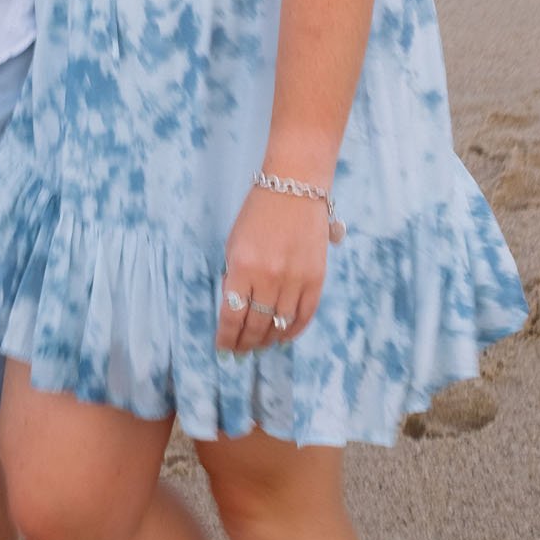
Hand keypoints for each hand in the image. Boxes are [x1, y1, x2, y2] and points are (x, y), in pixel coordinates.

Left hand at [215, 184, 328, 355]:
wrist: (295, 187)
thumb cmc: (258, 212)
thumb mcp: (234, 243)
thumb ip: (234, 277)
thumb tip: (235, 311)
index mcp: (241, 266)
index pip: (231, 316)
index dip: (226, 338)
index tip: (223, 348)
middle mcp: (268, 277)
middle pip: (256, 325)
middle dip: (245, 343)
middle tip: (240, 352)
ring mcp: (294, 279)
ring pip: (279, 325)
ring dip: (267, 340)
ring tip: (260, 346)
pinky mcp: (316, 279)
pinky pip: (304, 316)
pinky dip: (293, 331)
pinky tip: (283, 337)